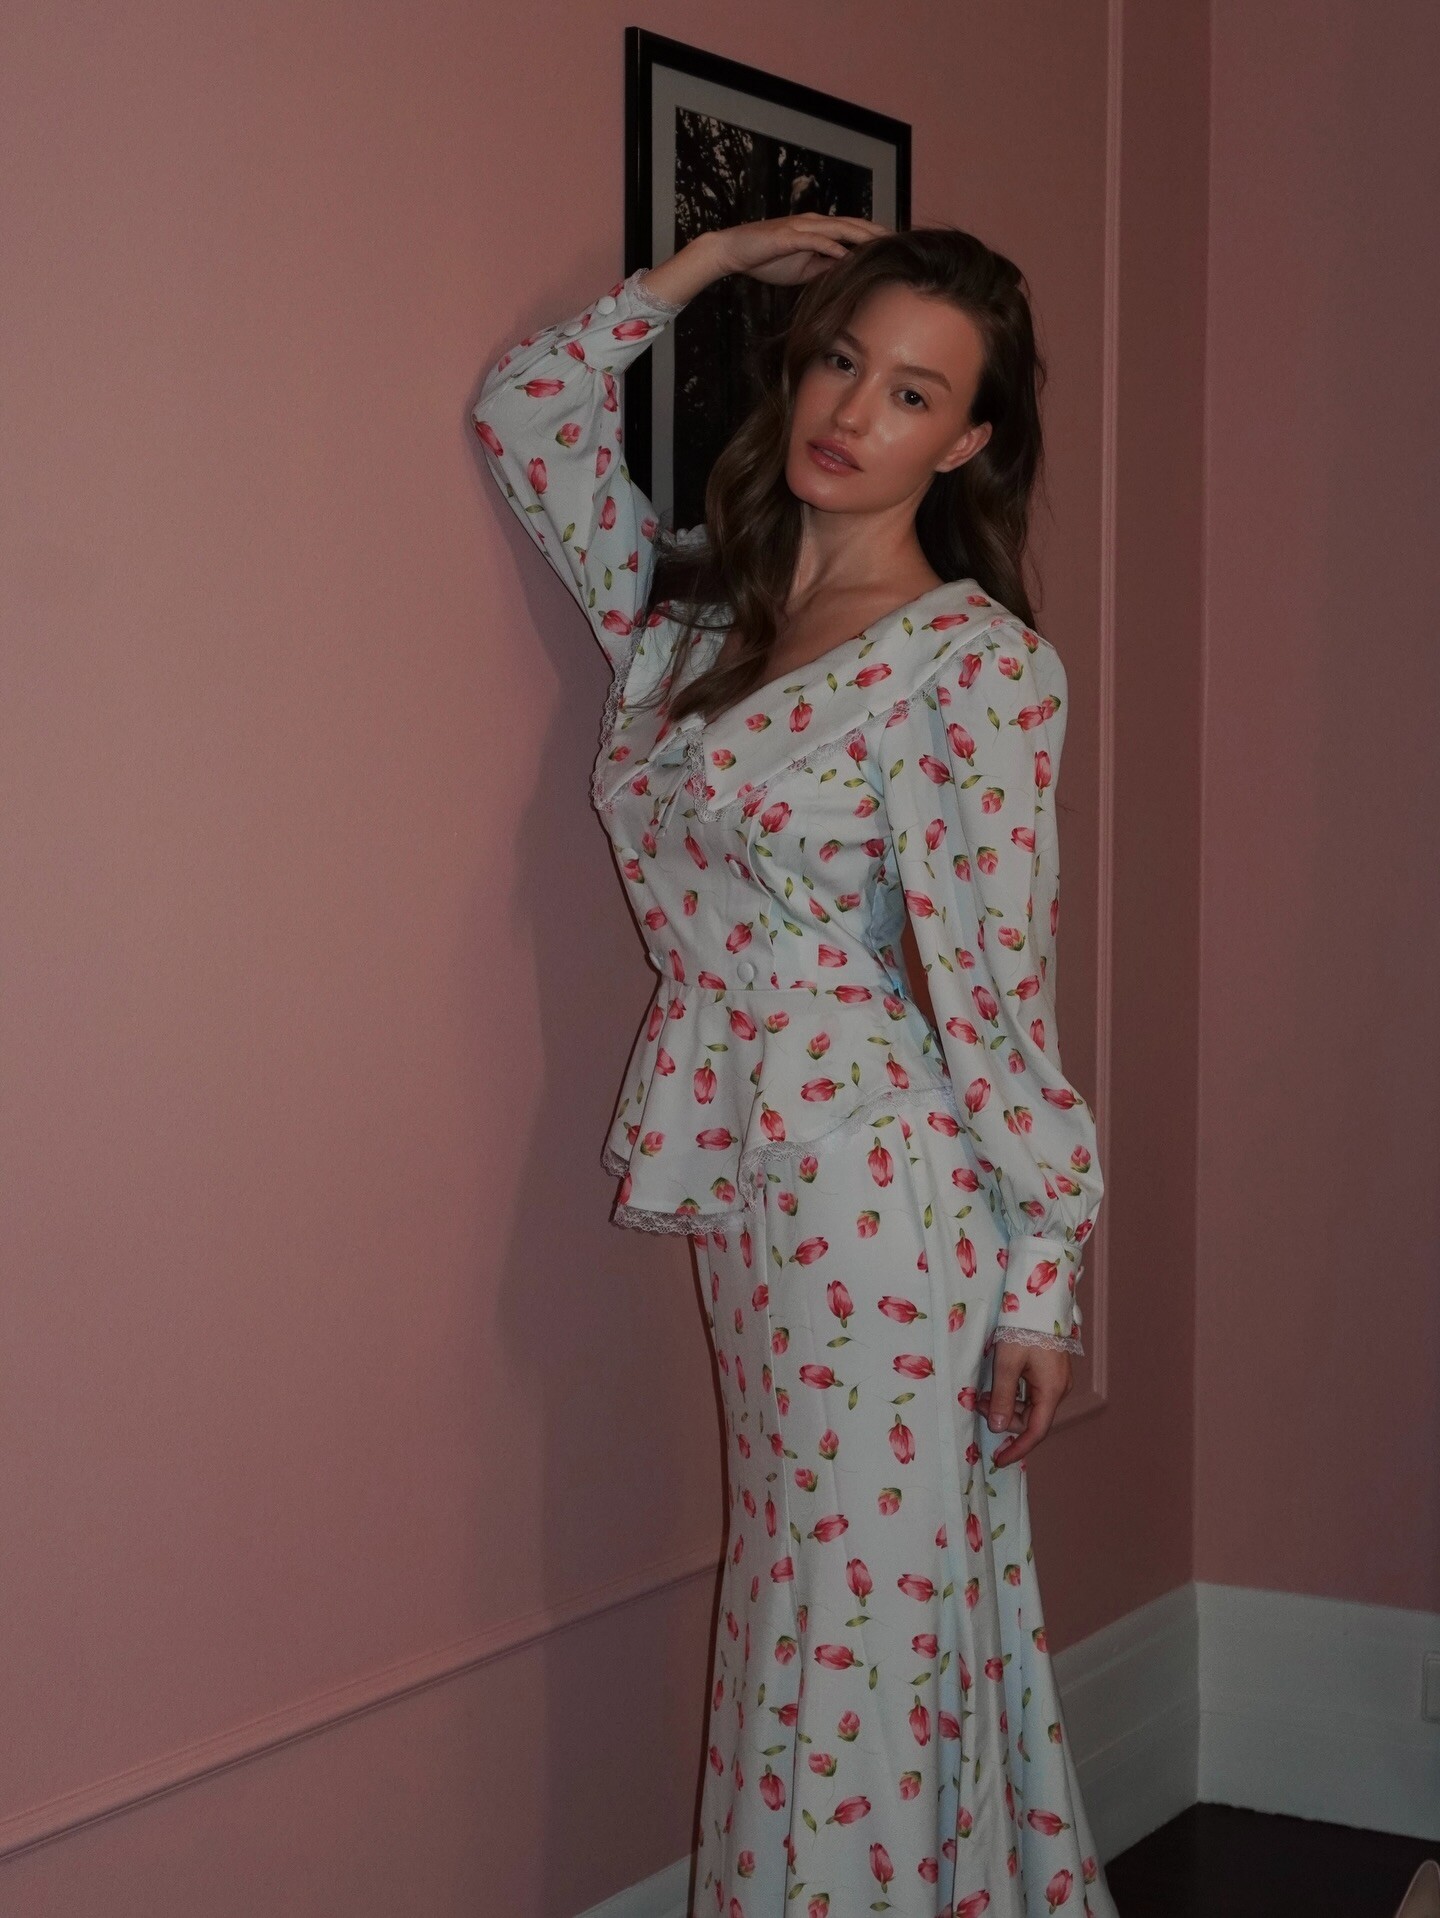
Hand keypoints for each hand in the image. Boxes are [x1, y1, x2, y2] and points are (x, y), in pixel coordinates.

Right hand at [712, 212, 890, 285]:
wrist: (734, 251)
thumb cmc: (766, 259)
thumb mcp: (802, 268)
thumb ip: (824, 267)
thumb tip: (845, 272)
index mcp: (818, 229)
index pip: (853, 229)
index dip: (874, 235)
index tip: (895, 245)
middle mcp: (813, 222)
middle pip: (852, 223)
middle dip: (877, 231)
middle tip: (900, 240)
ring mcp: (801, 226)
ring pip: (839, 227)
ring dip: (861, 235)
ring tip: (882, 243)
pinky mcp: (788, 235)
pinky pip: (815, 240)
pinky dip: (832, 247)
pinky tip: (847, 255)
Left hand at [977, 1341, 1071, 1468]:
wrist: (1040, 1303)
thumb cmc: (1024, 1329)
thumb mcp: (1007, 1363)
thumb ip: (1002, 1396)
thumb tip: (998, 1428)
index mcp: (1051, 1390)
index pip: (1036, 1432)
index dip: (1018, 1449)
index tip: (1000, 1460)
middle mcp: (1058, 1389)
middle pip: (1031, 1418)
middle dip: (1003, 1417)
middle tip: (978, 1404)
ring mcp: (1056, 1381)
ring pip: (1029, 1406)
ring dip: (1005, 1404)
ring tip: (983, 1395)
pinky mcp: (1050, 1372)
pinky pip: (1031, 1393)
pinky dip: (1013, 1394)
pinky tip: (996, 1387)